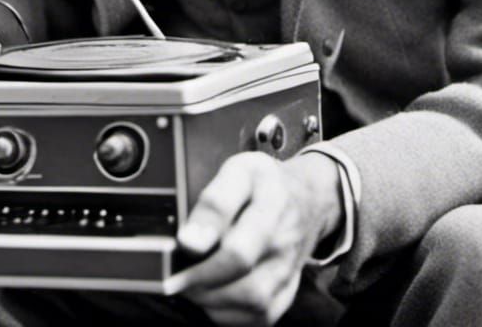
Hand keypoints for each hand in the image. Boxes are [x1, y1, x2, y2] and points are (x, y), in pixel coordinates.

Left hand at [177, 151, 342, 325]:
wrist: (307, 196)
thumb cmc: (264, 182)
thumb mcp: (238, 170)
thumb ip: (214, 203)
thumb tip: (189, 241)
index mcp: (272, 207)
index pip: (238, 252)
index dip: (201, 268)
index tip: (175, 269)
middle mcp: (285, 245)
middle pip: (247, 288)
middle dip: (203, 288)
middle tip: (177, 276)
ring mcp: (289, 271)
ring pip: (254, 307)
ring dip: (214, 302)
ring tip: (192, 283)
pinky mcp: (288, 290)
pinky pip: (260, 317)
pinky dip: (230, 313)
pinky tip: (213, 294)